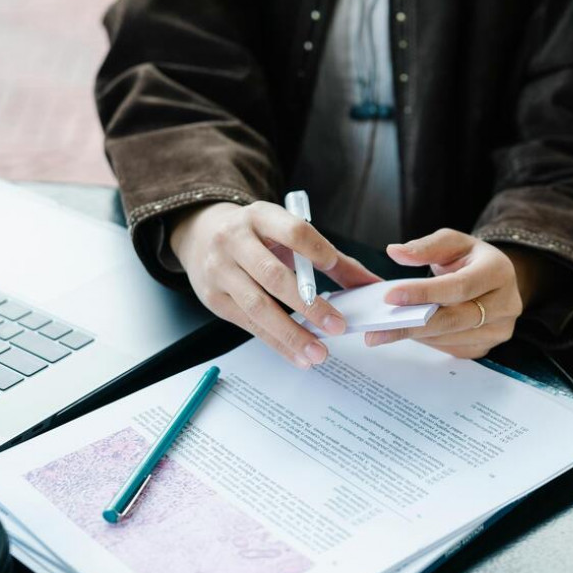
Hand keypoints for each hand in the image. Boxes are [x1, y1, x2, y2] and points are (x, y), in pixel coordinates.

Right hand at [171, 201, 380, 367]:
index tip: (332, 267)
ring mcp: (220, 270)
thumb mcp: (287, 234)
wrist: (201, 236)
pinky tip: (298, 355)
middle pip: (273, 275)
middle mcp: (235, 241)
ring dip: (291, 334)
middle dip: (308, 304)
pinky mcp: (213, 298)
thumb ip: (331, 258)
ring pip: (258, 306)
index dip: (315, 249)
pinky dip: (276, 343)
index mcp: (260, 216)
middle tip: (337, 326)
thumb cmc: (257, 236)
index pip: (292, 231)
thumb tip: (370, 284)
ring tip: (319, 353)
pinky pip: (248, 325)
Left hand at [365, 229, 526, 358]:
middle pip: (454, 319)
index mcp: (499, 271)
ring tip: (383, 333)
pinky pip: (452, 349)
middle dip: (412, 325)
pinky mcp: (487, 346)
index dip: (424, 293)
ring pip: (451, 338)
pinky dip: (427, 342)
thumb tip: (395, 252)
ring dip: (416, 335)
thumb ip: (425, 247)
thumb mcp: (452, 243)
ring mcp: (499, 329)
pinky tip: (408, 333)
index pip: (459, 286)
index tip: (390, 297)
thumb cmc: (470, 259)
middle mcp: (506, 304)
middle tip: (375, 331)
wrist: (495, 279)